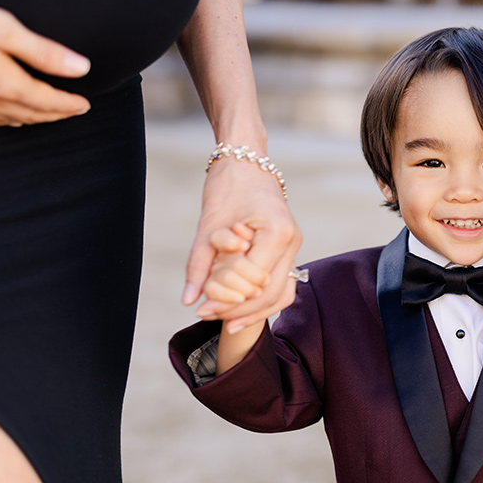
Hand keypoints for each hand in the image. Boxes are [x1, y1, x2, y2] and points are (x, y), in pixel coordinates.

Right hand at [0, 0, 90, 127]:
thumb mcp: (3, 28)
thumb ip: (43, 52)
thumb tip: (81, 68)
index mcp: (7, 85)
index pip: (48, 101)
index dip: (70, 104)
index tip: (85, 105)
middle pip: (31, 114)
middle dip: (55, 114)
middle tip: (73, 112)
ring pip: (7, 119)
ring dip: (31, 119)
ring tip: (47, 116)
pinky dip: (1, 120)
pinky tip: (4, 118)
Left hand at [183, 156, 301, 330]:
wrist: (247, 160)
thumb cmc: (228, 185)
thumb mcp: (209, 224)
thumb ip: (199, 263)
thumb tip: (188, 300)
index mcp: (278, 232)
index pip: (253, 281)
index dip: (226, 299)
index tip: (200, 309)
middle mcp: (293, 242)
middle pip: (269, 294)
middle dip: (237, 309)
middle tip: (205, 315)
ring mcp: (294, 246)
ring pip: (280, 294)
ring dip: (252, 312)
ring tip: (222, 322)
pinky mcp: (287, 250)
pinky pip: (281, 285)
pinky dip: (262, 302)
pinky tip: (239, 317)